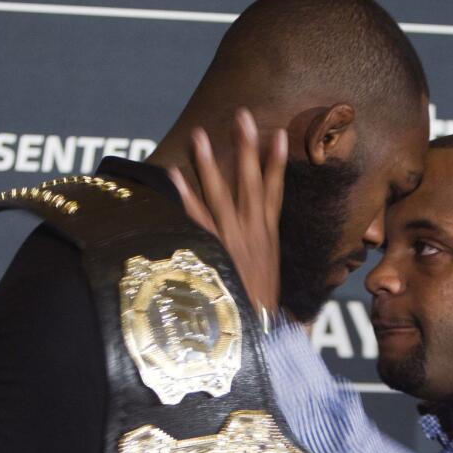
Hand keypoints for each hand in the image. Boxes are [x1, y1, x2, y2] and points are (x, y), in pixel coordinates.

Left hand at [168, 108, 286, 314]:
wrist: (259, 335)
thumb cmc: (264, 315)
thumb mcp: (273, 286)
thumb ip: (266, 260)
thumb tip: (273, 265)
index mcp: (269, 238)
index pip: (276, 192)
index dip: (276, 163)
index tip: (277, 134)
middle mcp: (252, 233)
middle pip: (251, 182)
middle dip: (247, 148)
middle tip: (242, 117)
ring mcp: (231, 239)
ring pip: (221, 193)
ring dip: (211, 162)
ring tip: (201, 134)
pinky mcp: (212, 250)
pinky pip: (196, 217)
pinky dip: (186, 195)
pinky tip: (174, 174)